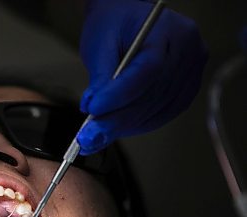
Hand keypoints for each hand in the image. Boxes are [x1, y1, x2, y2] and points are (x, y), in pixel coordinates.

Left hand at [78, 0, 206, 154]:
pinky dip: (137, 125)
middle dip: (116, 119)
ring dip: (124, 127)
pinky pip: (162, 114)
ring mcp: (190, 72)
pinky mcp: (184, 90)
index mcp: (169, 31)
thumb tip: (93, 109)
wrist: (127, 18)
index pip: (147, 70)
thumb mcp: (100, 43)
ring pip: (156, 110)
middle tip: (88, 136)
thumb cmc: (114, 23)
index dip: (119, 95)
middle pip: (151, 95)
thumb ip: (100, 77)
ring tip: (96, 136)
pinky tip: (116, 130)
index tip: (93, 110)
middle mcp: (188, 52)